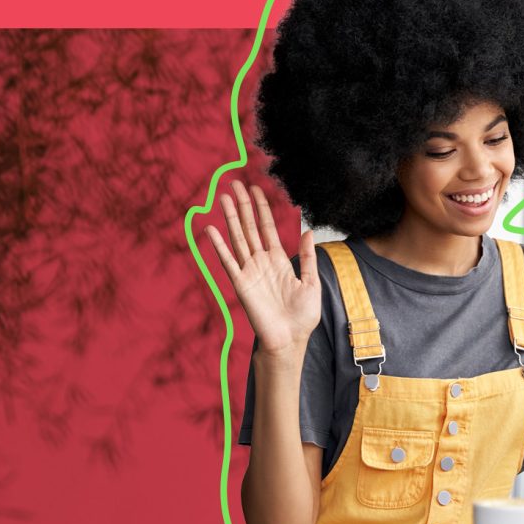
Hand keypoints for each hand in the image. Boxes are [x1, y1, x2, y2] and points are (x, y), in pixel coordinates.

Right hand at [205, 181, 320, 359]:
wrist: (290, 339)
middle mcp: (261, 262)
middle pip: (250, 227)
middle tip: (235, 184)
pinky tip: (211, 229)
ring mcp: (250, 271)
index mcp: (278, 260)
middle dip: (243, 206)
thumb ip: (307, 257)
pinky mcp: (241, 284)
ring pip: (238, 238)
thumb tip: (308, 231)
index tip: (257, 189)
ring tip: (222, 197)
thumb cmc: (302, 316)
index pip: (268, 227)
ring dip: (230, 218)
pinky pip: (228, 261)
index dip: (262, 208)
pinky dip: (219, 245)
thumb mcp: (311, 282)